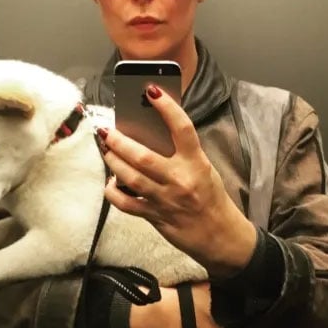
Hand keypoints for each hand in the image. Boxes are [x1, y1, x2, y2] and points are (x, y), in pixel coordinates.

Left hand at [100, 85, 256, 277]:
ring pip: (130, 177)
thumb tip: (153, 135)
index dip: (166, 107)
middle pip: (143, 155)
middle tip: (107, 130)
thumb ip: (183, 154)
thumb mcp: (204, 170)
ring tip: (106, 149)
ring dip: (113, 161)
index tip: (151, 91)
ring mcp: (166, 200)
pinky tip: (111, 183)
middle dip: (119, 141)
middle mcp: (180, 180)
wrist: (221, 236)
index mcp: (196, 163)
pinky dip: (114, 192)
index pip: (182, 128)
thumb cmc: (212, 200)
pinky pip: (126, 203)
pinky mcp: (155, 217)